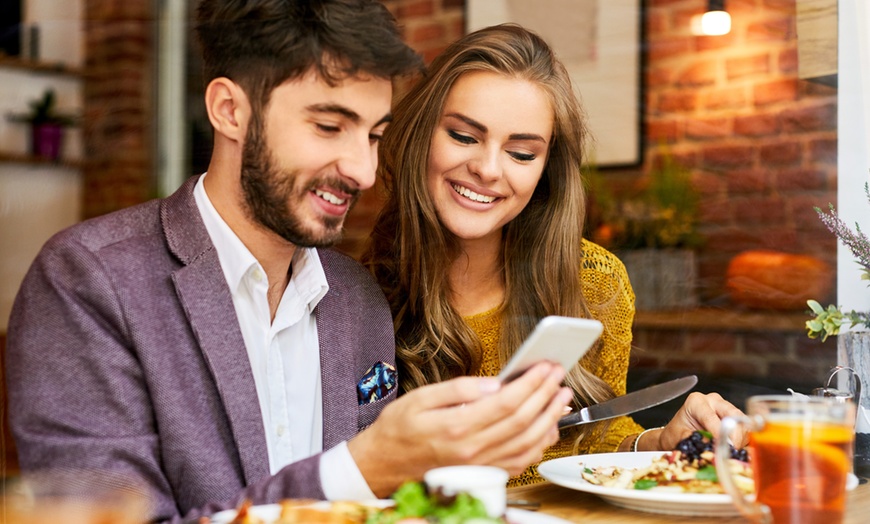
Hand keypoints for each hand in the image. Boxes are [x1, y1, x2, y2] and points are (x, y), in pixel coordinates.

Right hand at [348, 362, 572, 496]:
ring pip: (527, 443)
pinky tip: (548, 427)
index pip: (506, 403)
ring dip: (550, 419)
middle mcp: (472, 450)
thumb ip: (457, 389)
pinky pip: (520, 462)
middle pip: (522, 421)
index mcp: (456, 427)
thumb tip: (491, 383)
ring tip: (562, 398)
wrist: (384, 464)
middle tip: (559, 376)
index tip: (545, 366)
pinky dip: (540, 445)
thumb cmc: (399, 428)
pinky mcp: (483, 474)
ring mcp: (480, 466)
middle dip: (545, 395)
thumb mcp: (419, 397)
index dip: (530, 383)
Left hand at [644, 392, 746, 450]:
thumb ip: (692, 440)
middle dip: (734, 436)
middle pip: (733, 415)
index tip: (724, 447)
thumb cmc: (676, 434)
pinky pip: (746, 428)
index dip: (719, 433)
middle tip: (731, 452)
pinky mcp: (735, 417)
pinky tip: (734, 450)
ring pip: (742, 422)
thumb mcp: (679, 438)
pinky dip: (744, 441)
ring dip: (740, 440)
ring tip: (730, 453)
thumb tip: (708, 446)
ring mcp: (726, 408)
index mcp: (696, 402)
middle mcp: (713, 401)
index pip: (711, 417)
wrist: (677, 435)